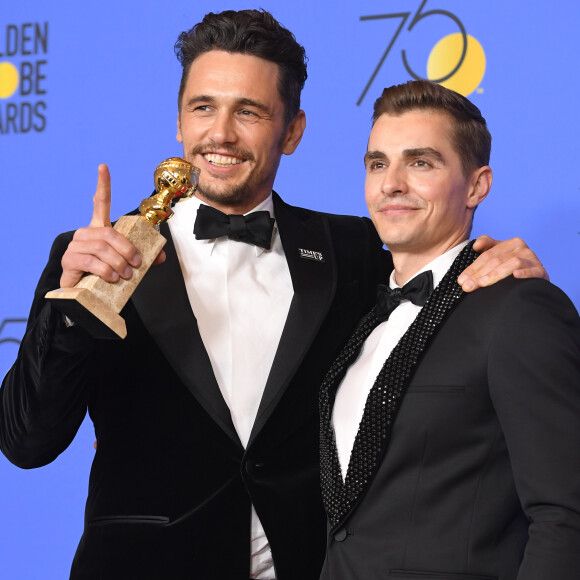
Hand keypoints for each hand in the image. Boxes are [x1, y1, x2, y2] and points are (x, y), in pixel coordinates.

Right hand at [60, 165, 165, 287]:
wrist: (85, 294)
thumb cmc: (105, 274)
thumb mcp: (127, 264)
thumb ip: (144, 257)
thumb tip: (162, 256)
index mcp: (99, 229)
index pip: (100, 203)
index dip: (103, 185)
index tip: (103, 167)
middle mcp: (85, 233)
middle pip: (109, 233)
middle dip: (127, 249)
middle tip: (136, 264)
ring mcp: (76, 245)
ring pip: (101, 248)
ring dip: (118, 262)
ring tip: (125, 274)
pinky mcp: (69, 260)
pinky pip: (90, 262)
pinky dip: (105, 270)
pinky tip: (111, 277)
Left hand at [457, 235, 548, 291]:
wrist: (532, 282)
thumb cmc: (509, 268)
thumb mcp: (497, 255)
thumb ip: (486, 246)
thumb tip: (476, 245)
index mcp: (510, 243)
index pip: (487, 255)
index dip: (472, 268)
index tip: (461, 280)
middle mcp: (522, 248)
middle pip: (496, 260)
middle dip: (479, 274)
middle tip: (467, 286)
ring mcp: (532, 259)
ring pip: (512, 263)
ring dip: (495, 274)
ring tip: (483, 284)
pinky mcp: (541, 271)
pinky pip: (533, 271)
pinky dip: (525, 273)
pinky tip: (515, 276)